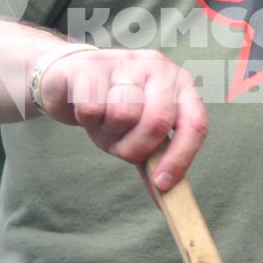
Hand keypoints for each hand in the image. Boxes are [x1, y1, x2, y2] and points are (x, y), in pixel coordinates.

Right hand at [36, 47, 207, 189]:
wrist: (68, 80)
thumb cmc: (110, 109)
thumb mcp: (136, 135)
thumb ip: (154, 161)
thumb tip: (168, 201)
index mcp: (180, 85)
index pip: (194, 124)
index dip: (180, 157)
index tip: (162, 183)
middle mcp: (159, 68)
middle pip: (157, 122)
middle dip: (135, 146)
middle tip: (119, 144)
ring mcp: (126, 61)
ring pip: (123, 114)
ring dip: (108, 129)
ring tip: (102, 120)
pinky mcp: (92, 65)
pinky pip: (92, 107)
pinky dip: (86, 118)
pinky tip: (85, 108)